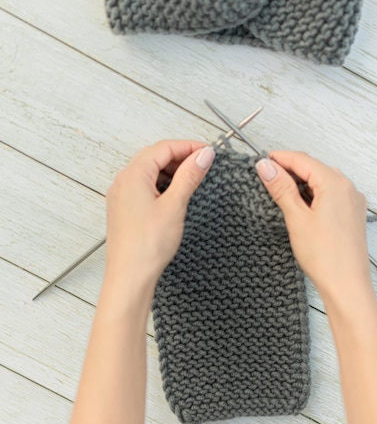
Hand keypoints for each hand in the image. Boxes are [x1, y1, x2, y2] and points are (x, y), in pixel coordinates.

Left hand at [104, 140, 214, 290]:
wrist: (129, 277)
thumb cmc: (147, 245)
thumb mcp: (174, 205)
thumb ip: (189, 176)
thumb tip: (203, 155)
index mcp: (132, 175)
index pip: (163, 148)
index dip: (188, 146)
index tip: (208, 151)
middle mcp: (123, 181)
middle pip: (155, 156)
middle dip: (180, 156)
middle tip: (204, 162)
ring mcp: (122, 195)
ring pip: (149, 171)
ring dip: (171, 170)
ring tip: (193, 178)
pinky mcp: (125, 209)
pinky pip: (144, 186)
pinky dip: (162, 184)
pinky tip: (176, 193)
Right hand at [256, 151, 370, 298]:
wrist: (346, 285)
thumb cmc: (325, 256)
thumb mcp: (296, 218)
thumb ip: (281, 188)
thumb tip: (266, 166)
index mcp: (335, 184)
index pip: (303, 160)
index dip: (280, 158)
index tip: (261, 160)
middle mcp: (348, 188)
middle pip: (314, 168)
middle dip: (289, 168)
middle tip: (265, 174)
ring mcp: (352, 202)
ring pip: (322, 181)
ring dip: (300, 181)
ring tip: (278, 189)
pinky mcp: (351, 215)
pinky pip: (330, 194)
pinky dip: (313, 193)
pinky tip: (299, 203)